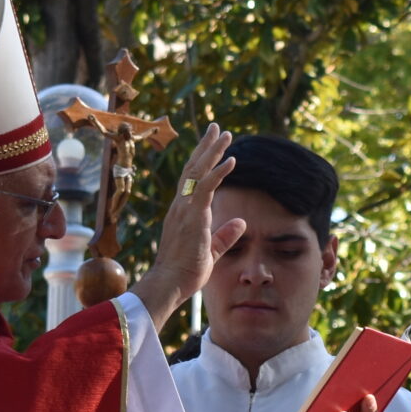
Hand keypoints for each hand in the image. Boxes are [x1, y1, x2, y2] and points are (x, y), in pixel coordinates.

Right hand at [127, 125, 244, 324]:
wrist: (169, 284)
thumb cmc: (185, 272)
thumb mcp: (211, 251)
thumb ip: (225, 235)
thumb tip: (242, 222)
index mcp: (182, 212)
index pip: (191, 180)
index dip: (201, 160)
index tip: (212, 144)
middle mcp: (180, 206)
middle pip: (192, 168)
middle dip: (205, 146)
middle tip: (216, 128)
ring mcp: (184, 209)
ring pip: (198, 171)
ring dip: (212, 151)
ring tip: (225, 134)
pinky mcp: (192, 216)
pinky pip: (206, 187)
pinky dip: (219, 172)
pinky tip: (231, 160)